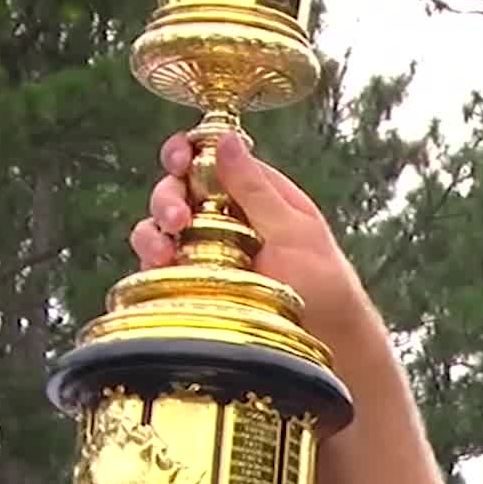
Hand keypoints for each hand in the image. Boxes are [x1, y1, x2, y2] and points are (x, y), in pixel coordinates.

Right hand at [129, 130, 375, 354]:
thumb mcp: (294, 231)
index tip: (180, 160)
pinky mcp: (193, 284)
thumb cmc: (325, 285)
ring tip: (165, 250)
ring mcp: (205, 252)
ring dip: (153, 232)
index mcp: (253, 193)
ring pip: (161, 228)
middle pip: (177, 191)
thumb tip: (225, 138)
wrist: (330, 344)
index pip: (208, 158)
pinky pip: (161, 267)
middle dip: (167, 197)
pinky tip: (160, 268)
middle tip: (176, 218)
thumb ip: (255, 189)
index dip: (185, 151)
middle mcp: (223, 218)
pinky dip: (152, 263)